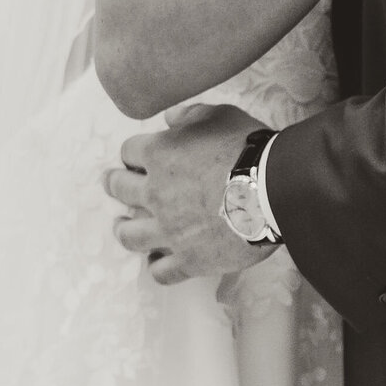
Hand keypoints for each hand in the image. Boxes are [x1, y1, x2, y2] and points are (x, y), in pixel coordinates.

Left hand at [103, 104, 272, 284]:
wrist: (273, 190)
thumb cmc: (247, 147)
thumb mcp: (219, 115)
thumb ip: (189, 116)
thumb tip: (171, 118)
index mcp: (160, 154)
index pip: (129, 151)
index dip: (132, 152)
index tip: (136, 156)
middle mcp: (156, 193)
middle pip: (119, 189)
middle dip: (114, 184)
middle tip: (112, 184)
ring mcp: (169, 230)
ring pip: (130, 235)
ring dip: (123, 228)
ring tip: (122, 226)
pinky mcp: (189, 260)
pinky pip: (161, 271)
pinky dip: (156, 265)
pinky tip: (156, 261)